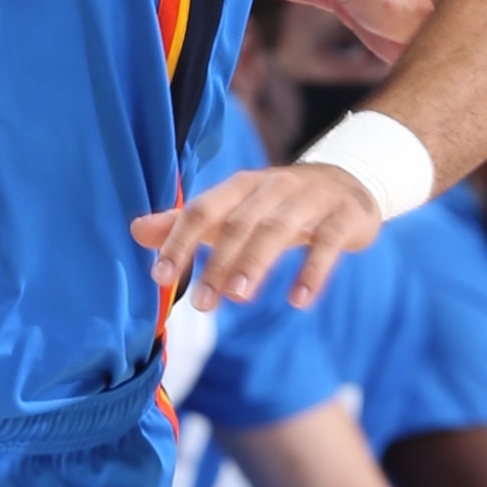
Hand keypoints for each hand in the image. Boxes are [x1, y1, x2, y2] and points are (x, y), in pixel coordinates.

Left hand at [136, 150, 382, 313]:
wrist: (350, 182)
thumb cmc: (279, 204)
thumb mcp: (235, 209)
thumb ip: (188, 222)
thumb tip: (136, 230)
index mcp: (242, 186)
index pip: (203, 210)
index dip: (180, 241)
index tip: (161, 277)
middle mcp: (274, 188)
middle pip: (239, 224)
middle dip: (217, 263)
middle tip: (202, 304)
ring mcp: (311, 200)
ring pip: (278, 230)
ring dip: (255, 263)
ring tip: (238, 297)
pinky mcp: (344, 217)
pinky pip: (327, 243)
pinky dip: (313, 272)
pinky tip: (298, 300)